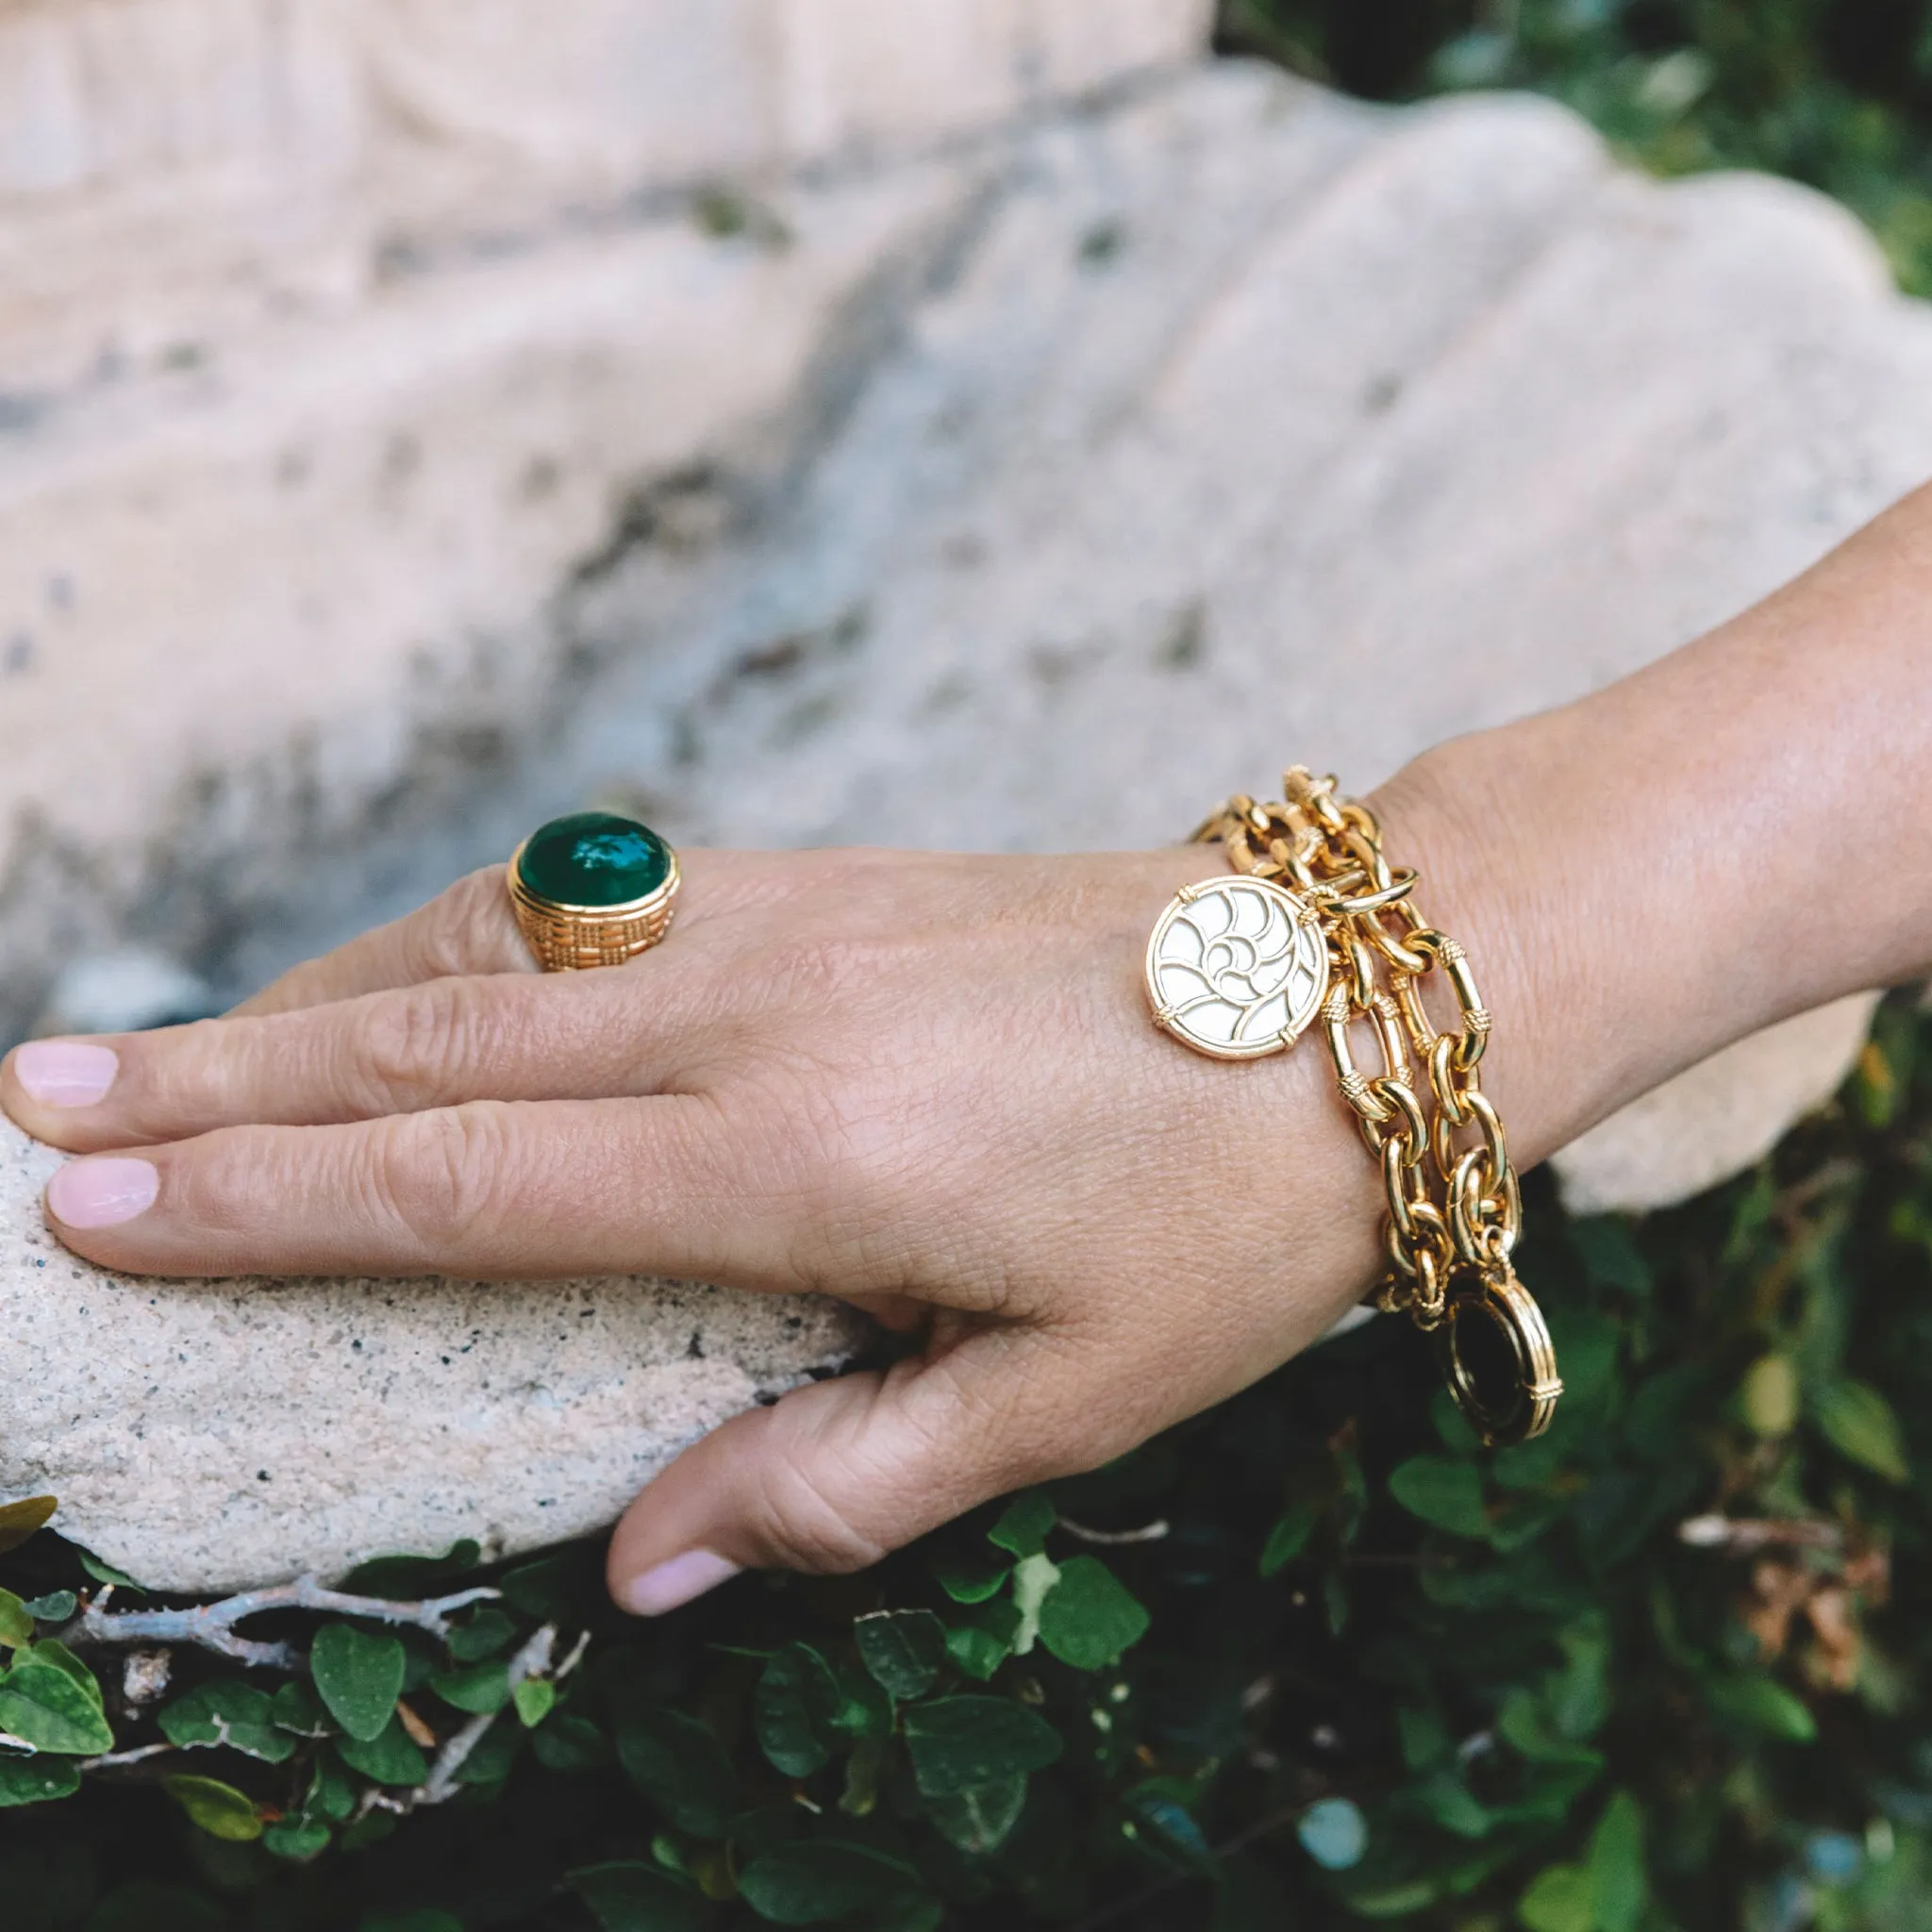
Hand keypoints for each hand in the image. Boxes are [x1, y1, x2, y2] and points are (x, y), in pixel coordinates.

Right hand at [0, 846, 1395, 1613]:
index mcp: (798, 1158)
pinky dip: (462, 937)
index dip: (266, 1202)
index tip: (101, 1207)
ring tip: (177, 1042)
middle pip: (428, 1043)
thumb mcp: (1071, 1396)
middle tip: (41, 1097)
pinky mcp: (831, 877)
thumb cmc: (1236, 1208)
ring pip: (491, 947)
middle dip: (219, 1078)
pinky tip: (411, 969)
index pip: (465, 1183)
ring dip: (316, 994)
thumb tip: (643, 1564)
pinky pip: (593, 897)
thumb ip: (840, 1479)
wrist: (1370, 991)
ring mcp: (788, 919)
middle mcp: (758, 1012)